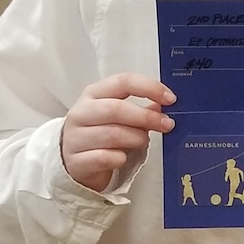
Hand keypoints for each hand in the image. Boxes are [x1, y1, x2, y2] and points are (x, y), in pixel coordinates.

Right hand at [62, 73, 175, 191]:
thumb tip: (165, 103)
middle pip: (116, 109)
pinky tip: (123, 158)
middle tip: (166, 124)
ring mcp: (75, 137)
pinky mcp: (75, 161)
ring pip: (112, 134)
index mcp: (94, 93)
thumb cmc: (100, 132)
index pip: (123, 81)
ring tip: (143, 141)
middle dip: (146, 117)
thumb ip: (140, 107)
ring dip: (136, 138)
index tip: (170, 99)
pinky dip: (120, 158)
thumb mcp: (117, 114)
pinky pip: (104, 158)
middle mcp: (81, 112)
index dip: (150, 88)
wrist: (72, 160)